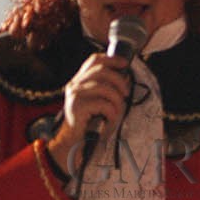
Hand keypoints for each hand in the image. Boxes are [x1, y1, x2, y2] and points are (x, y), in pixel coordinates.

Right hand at [48, 53, 130, 175]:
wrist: (73, 141)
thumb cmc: (88, 121)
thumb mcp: (97, 101)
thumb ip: (107, 89)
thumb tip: (126, 80)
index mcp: (79, 80)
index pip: (94, 60)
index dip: (111, 59)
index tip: (125, 64)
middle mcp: (74, 84)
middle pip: (101, 71)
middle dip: (119, 80)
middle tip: (126, 92)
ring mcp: (74, 95)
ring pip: (104, 87)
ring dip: (117, 100)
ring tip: (118, 110)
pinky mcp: (77, 107)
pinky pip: (103, 104)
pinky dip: (112, 111)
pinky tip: (111, 118)